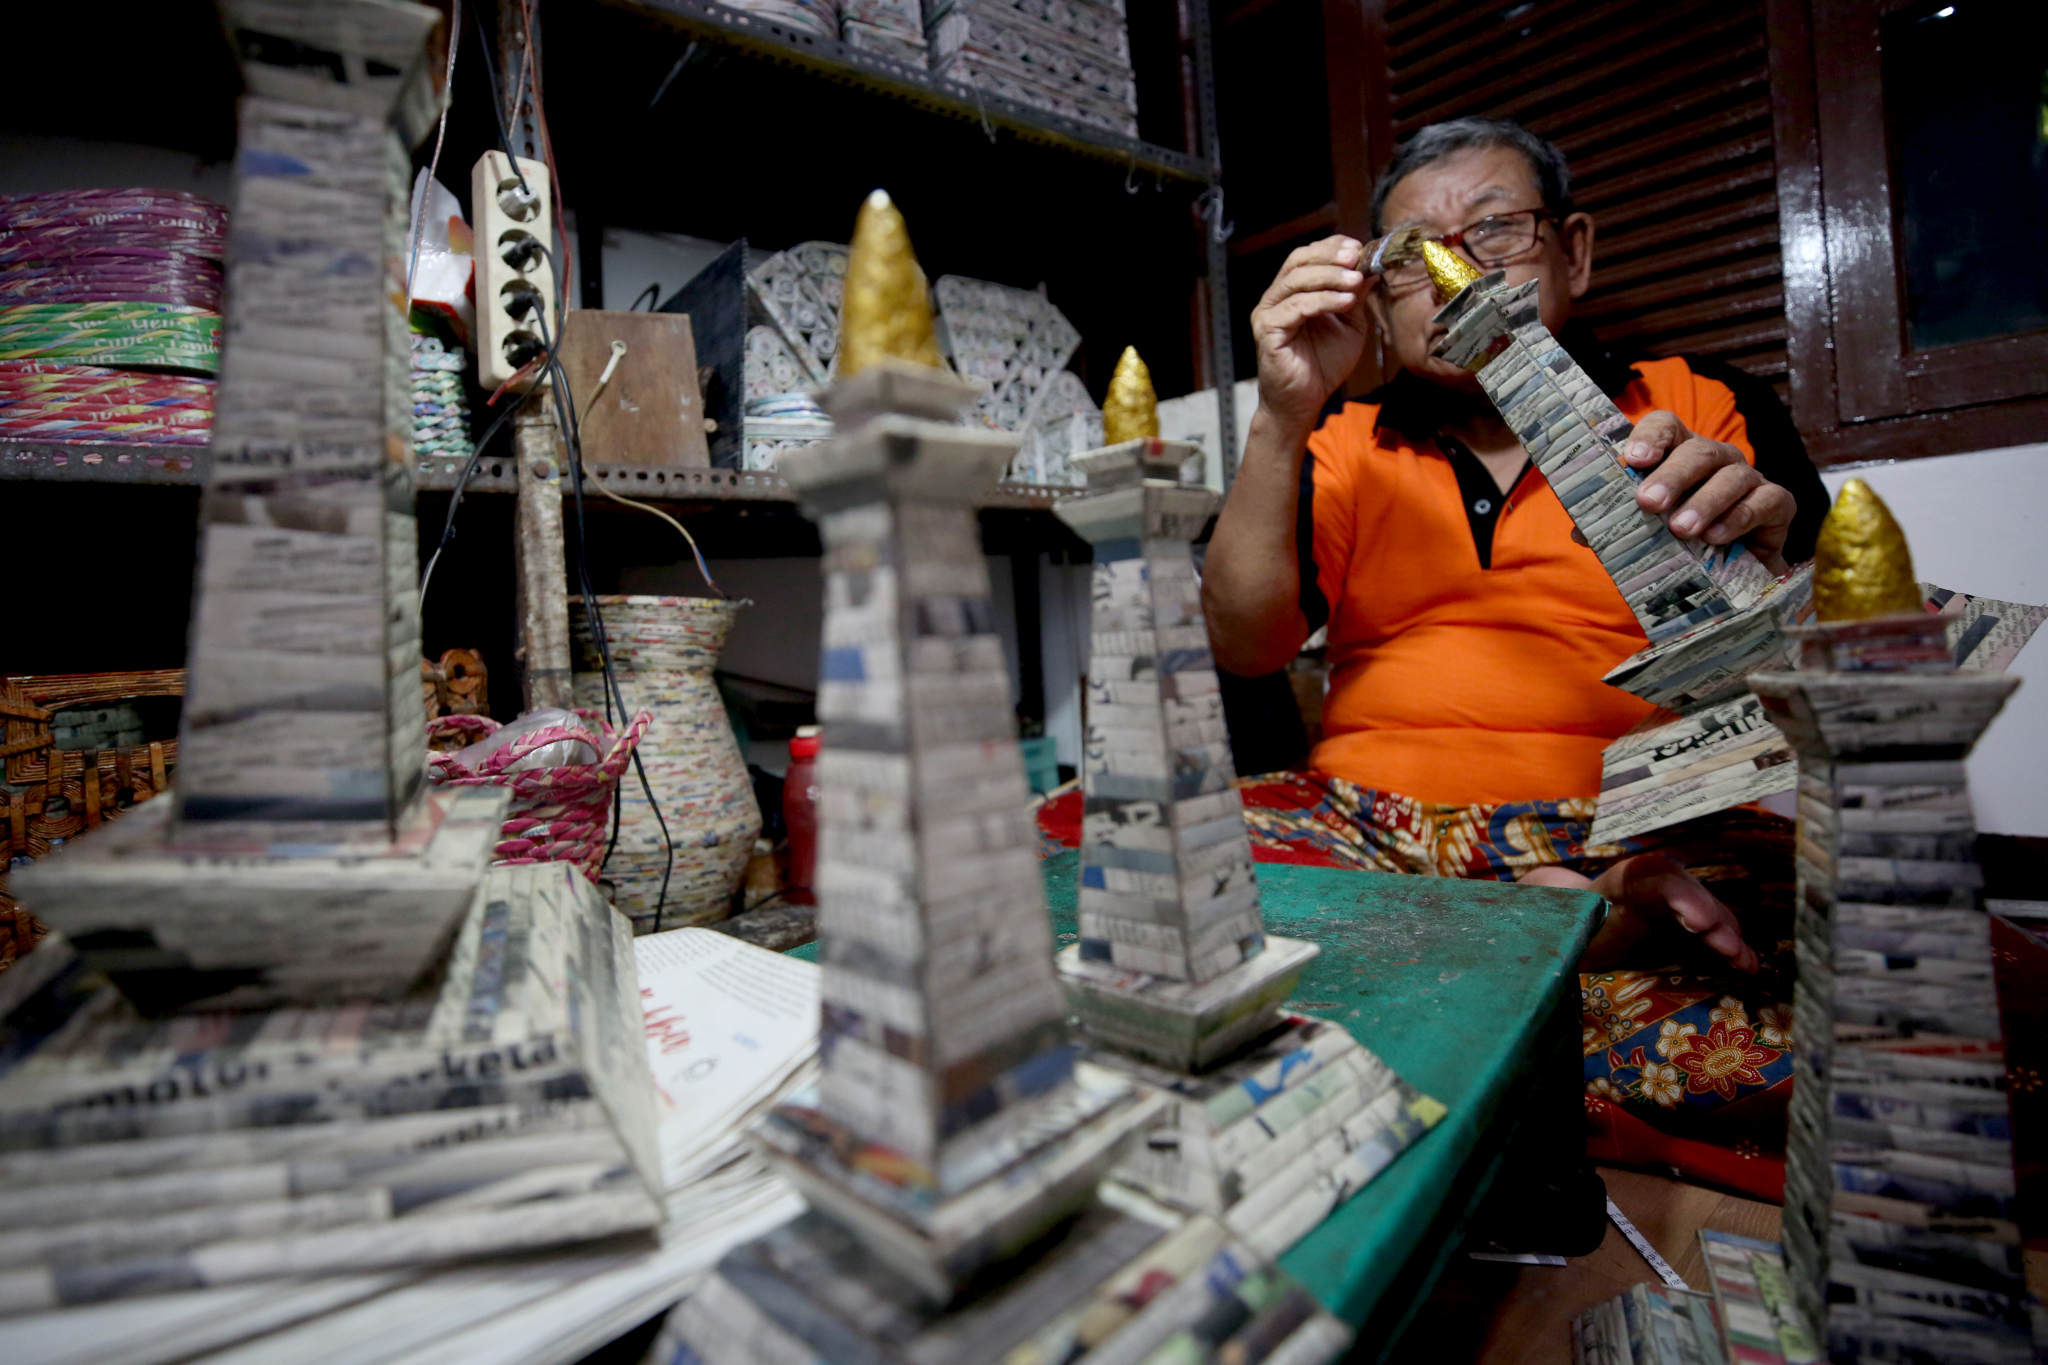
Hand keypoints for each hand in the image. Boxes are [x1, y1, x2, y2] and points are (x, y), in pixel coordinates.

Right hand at [1251, 236, 1372, 431]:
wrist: (1304, 403)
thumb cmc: (1323, 366)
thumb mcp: (1349, 325)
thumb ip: (1356, 297)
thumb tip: (1372, 268)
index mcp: (1292, 292)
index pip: (1307, 257)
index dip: (1331, 247)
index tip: (1359, 247)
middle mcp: (1276, 298)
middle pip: (1298, 261)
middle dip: (1329, 256)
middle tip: (1356, 257)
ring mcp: (1268, 313)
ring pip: (1296, 281)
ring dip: (1330, 276)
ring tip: (1356, 280)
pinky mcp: (1267, 331)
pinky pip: (1296, 307)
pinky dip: (1323, 301)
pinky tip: (1346, 302)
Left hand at [1526, 854, 1759, 973]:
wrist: (1572, 923)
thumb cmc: (1559, 916)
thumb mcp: (1548, 910)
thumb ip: (1549, 900)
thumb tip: (1546, 892)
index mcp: (1615, 883)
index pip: (1648, 878)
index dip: (1678, 895)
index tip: (1698, 921)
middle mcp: (1649, 889)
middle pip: (1688, 895)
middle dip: (1712, 918)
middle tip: (1731, 949)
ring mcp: (1670, 908)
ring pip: (1706, 914)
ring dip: (1727, 938)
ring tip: (1744, 964)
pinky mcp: (1682, 932)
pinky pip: (1712, 937)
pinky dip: (1730, 952)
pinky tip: (1747, 969)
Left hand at [1619, 411, 1795, 573]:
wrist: (1725, 579)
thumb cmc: (1676, 544)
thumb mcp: (1642, 534)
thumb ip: (1614, 526)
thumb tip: (1582, 531)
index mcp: (1677, 454)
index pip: (1666, 426)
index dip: (1651, 437)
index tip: (1633, 460)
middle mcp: (1714, 459)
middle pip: (1697, 451)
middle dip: (1672, 476)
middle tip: (1648, 503)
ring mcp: (1748, 478)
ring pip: (1731, 476)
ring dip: (1705, 502)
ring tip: (1682, 530)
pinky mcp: (1777, 504)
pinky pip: (1765, 501)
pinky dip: (1740, 518)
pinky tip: (1716, 537)